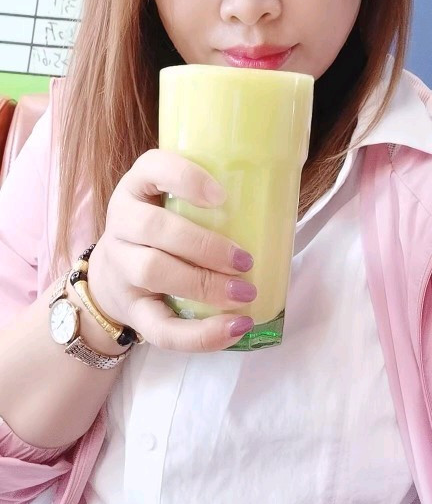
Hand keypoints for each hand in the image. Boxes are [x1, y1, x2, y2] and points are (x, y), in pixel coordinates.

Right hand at [87, 149, 255, 352]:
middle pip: (153, 228)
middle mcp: (121, 222)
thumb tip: (279, 203)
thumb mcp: (168, 203)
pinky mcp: (130, 310)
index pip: (151, 167)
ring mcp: (120, 267)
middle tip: (245, 260)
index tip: (222, 196)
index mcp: (136, 187)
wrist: (109, 276)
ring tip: (244, 294)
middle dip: (204, 245)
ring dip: (203, 284)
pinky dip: (199, 335)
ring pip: (152, 271)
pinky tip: (233, 328)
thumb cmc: (159, 232)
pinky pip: (159, 328)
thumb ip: (207, 199)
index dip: (185, 178)